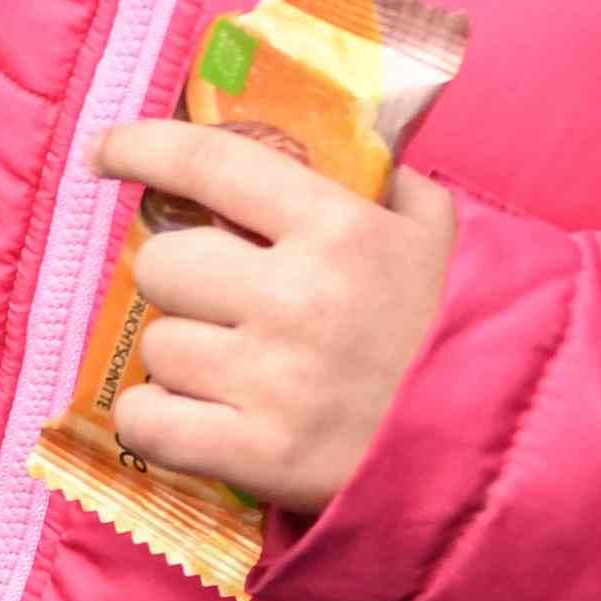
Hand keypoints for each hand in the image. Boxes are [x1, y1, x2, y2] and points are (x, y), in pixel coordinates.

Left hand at [83, 114, 462, 513]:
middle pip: (165, 264)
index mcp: (339, 229)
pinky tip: (192, 417)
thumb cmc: (455, 333)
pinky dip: (158, 421)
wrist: (496, 451)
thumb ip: (385, 182)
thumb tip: (333, 144)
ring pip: (158, 346)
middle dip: (182, 280)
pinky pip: (150, 422)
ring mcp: (275, 381)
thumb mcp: (436, 235)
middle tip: (219, 301)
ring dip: (181, 355)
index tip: (105, 153)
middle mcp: (299, 297)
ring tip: (230, 369)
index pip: (209, 162)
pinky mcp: (260, 456)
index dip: (141, 148)